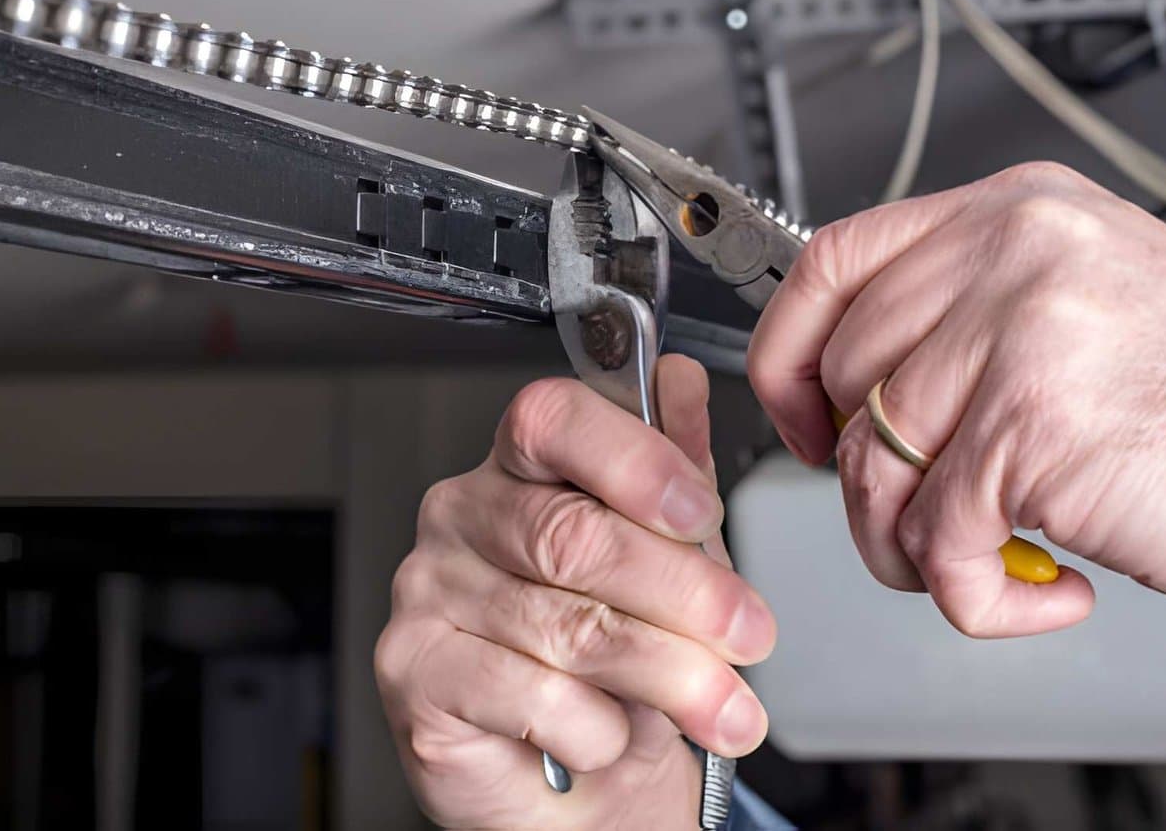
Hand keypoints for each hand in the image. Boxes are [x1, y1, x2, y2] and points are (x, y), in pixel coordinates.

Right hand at [376, 355, 774, 828]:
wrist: (573, 781)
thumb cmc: (614, 662)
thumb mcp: (668, 560)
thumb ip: (674, 473)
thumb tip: (680, 384)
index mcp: (522, 466)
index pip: (555, 420)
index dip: (633, 460)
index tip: (701, 513)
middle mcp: (464, 515)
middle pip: (573, 534)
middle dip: (684, 591)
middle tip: (749, 633)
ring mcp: (429, 591)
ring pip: (566, 625)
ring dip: (666, 673)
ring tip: (724, 708)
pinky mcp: (415, 671)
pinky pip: (528, 694)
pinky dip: (595, 726)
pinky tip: (611, 734)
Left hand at [748, 161, 1165, 675]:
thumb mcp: (1095, 306)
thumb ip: (975, 316)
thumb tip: (861, 385)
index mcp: (1020, 211)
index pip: (834, 263)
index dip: (790, 356)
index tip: (803, 422)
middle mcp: (1013, 251)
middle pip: (841, 378)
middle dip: (866, 479)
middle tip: (932, 520)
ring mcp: (1020, 331)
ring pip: (870, 467)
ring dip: (920, 550)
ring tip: (995, 562)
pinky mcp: (1032, 427)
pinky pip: (934, 542)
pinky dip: (980, 600)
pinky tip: (1054, 588)